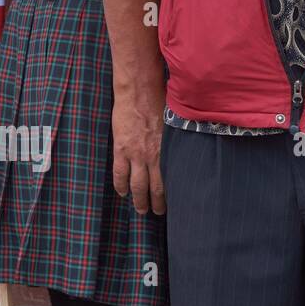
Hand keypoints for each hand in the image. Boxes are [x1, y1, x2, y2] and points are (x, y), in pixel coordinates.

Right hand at [111, 79, 166, 214]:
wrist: (139, 92)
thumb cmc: (160, 102)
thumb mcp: (174, 124)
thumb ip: (176, 141)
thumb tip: (185, 149)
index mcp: (168, 151)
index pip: (172, 180)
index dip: (173, 194)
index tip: (175, 203)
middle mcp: (153, 157)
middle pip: (156, 188)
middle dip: (156, 203)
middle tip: (156, 213)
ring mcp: (135, 154)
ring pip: (137, 184)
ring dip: (139, 200)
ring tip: (140, 210)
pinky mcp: (121, 148)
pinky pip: (119, 172)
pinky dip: (120, 185)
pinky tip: (122, 193)